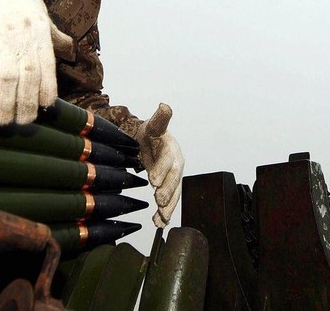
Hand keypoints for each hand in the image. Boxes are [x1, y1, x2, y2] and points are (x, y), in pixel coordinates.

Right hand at [0, 0, 71, 124]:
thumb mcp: (40, 11)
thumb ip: (53, 35)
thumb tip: (69, 50)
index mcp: (42, 35)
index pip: (49, 71)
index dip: (47, 92)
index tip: (45, 109)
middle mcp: (26, 42)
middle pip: (30, 81)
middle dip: (27, 106)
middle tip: (21, 124)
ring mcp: (4, 42)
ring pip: (8, 82)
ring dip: (5, 106)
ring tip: (1, 122)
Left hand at [132, 103, 183, 226]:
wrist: (153, 143)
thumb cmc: (153, 133)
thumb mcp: (154, 125)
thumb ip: (160, 118)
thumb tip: (165, 106)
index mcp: (173, 150)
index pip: (168, 160)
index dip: (162, 170)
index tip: (153, 180)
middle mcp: (177, 165)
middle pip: (173, 180)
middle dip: (167, 191)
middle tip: (158, 201)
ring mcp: (174, 178)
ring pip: (173, 194)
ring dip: (168, 207)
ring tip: (161, 219)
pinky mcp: (169, 188)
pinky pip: (169, 201)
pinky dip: (165, 213)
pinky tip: (159, 223)